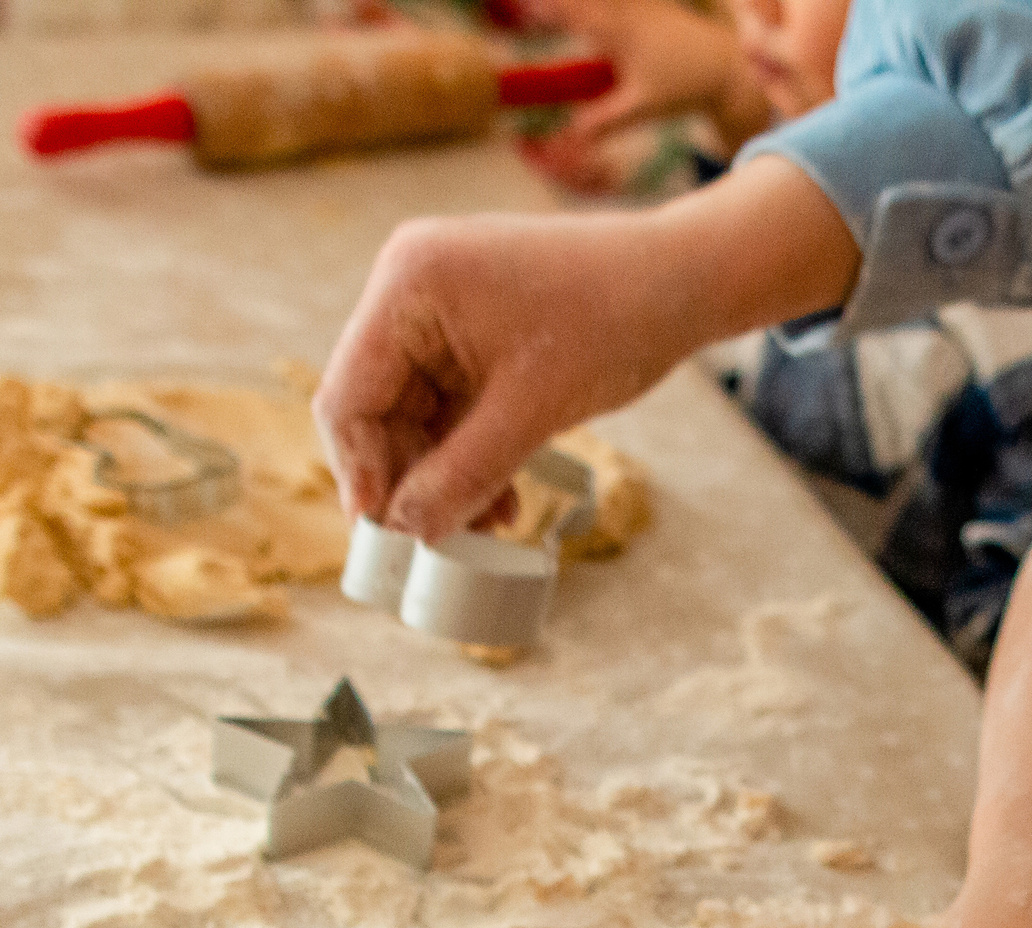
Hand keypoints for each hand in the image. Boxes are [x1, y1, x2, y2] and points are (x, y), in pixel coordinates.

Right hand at [313, 157, 856, 541]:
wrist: (682, 280)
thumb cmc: (612, 322)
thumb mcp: (532, 411)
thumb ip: (463, 474)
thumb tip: (409, 531)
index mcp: (408, 286)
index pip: (349, 394)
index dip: (359, 471)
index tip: (382, 534)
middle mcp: (411, 288)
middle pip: (377, 407)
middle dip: (408, 477)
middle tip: (432, 542)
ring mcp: (441, 308)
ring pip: (416, 413)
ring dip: (443, 474)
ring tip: (480, 530)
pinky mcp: (473, 330)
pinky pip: (451, 403)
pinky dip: (469, 451)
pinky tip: (497, 502)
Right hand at [524, 0, 771, 152]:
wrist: (726, 66)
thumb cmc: (683, 88)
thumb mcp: (641, 109)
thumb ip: (602, 122)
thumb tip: (568, 138)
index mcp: (618, 32)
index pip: (572, 13)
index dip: (545, 8)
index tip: (523, 6)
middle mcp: (625, 10)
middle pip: (582, 2)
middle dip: (557, 4)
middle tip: (526, 4)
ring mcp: (638, 3)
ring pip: (601, 0)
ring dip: (575, 5)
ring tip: (543, 7)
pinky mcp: (648, 3)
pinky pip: (618, 1)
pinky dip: (596, 5)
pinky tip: (581, 9)